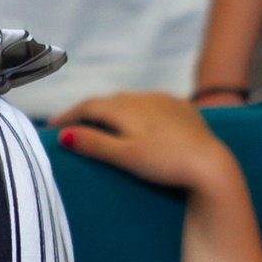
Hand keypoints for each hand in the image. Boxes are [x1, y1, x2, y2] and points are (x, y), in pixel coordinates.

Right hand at [55, 90, 243, 192]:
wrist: (210, 163)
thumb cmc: (165, 162)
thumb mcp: (125, 156)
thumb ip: (94, 143)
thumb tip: (63, 135)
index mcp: (124, 108)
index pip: (87, 107)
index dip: (67, 116)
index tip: (51, 129)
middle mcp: (142, 97)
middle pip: (107, 101)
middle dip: (88, 112)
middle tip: (72, 126)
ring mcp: (164, 100)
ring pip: (130, 100)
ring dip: (112, 110)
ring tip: (102, 123)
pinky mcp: (183, 108)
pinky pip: (152, 104)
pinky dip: (137, 110)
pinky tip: (140, 119)